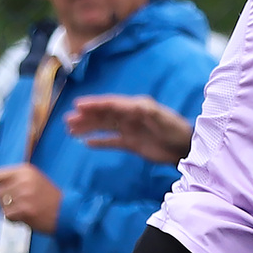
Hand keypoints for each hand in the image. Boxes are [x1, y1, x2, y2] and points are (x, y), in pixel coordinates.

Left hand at [0, 162, 62, 234]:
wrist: (67, 211)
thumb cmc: (49, 197)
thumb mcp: (33, 180)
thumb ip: (13, 180)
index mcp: (25, 170)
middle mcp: (23, 180)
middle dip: (2, 201)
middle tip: (16, 205)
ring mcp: (23, 195)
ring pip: (1, 205)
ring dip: (8, 211)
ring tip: (23, 211)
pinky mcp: (24, 210)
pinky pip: (7, 216)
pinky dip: (13, 219)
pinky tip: (25, 218)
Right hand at [65, 93, 193, 164]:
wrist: (184, 148)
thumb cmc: (176, 130)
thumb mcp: (163, 119)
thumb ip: (149, 112)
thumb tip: (135, 106)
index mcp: (136, 107)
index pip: (111, 104)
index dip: (94, 104)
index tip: (78, 105)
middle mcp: (130, 116)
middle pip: (104, 115)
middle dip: (86, 116)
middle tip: (67, 119)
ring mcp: (129, 130)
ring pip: (104, 127)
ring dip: (88, 127)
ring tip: (70, 130)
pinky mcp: (131, 143)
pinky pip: (111, 141)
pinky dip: (100, 142)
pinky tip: (86, 143)